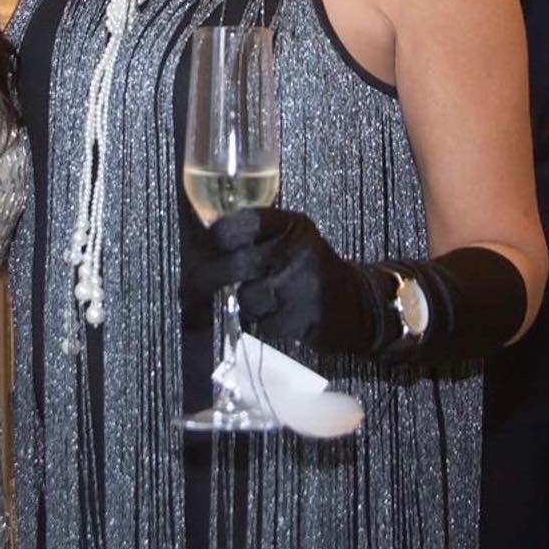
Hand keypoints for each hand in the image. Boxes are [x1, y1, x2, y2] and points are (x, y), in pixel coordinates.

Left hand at [181, 207, 387, 354]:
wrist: (359, 304)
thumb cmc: (309, 270)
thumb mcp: (287, 240)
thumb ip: (251, 239)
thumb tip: (197, 251)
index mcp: (290, 225)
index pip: (238, 224)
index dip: (212, 241)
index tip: (199, 253)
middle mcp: (299, 249)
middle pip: (235, 264)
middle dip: (204, 281)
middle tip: (189, 294)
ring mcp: (305, 284)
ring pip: (247, 298)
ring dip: (245, 306)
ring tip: (262, 303)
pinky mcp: (307, 318)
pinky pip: (265, 324)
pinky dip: (264, 324)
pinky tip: (280, 317)